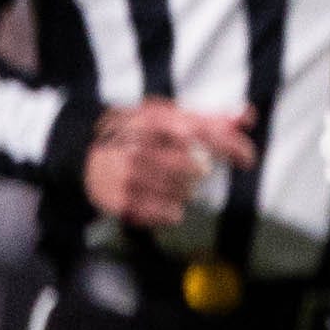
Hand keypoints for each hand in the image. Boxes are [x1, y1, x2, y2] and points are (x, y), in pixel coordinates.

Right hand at [79, 99, 255, 231]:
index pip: (203, 133)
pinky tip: (160, 197)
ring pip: (185, 193)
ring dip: (185, 190)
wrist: (82, 153)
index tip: (248, 159)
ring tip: (168, 180)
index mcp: (153, 121)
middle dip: (201, 171)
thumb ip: (211, 118)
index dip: (233, 146)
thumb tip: (247, 115)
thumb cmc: (138, 134)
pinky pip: (168, 214)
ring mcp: (128, 175)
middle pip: (197, 169)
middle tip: (191, 168)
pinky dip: (172, 210)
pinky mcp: (121, 201)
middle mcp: (139, 147)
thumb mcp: (169, 117)